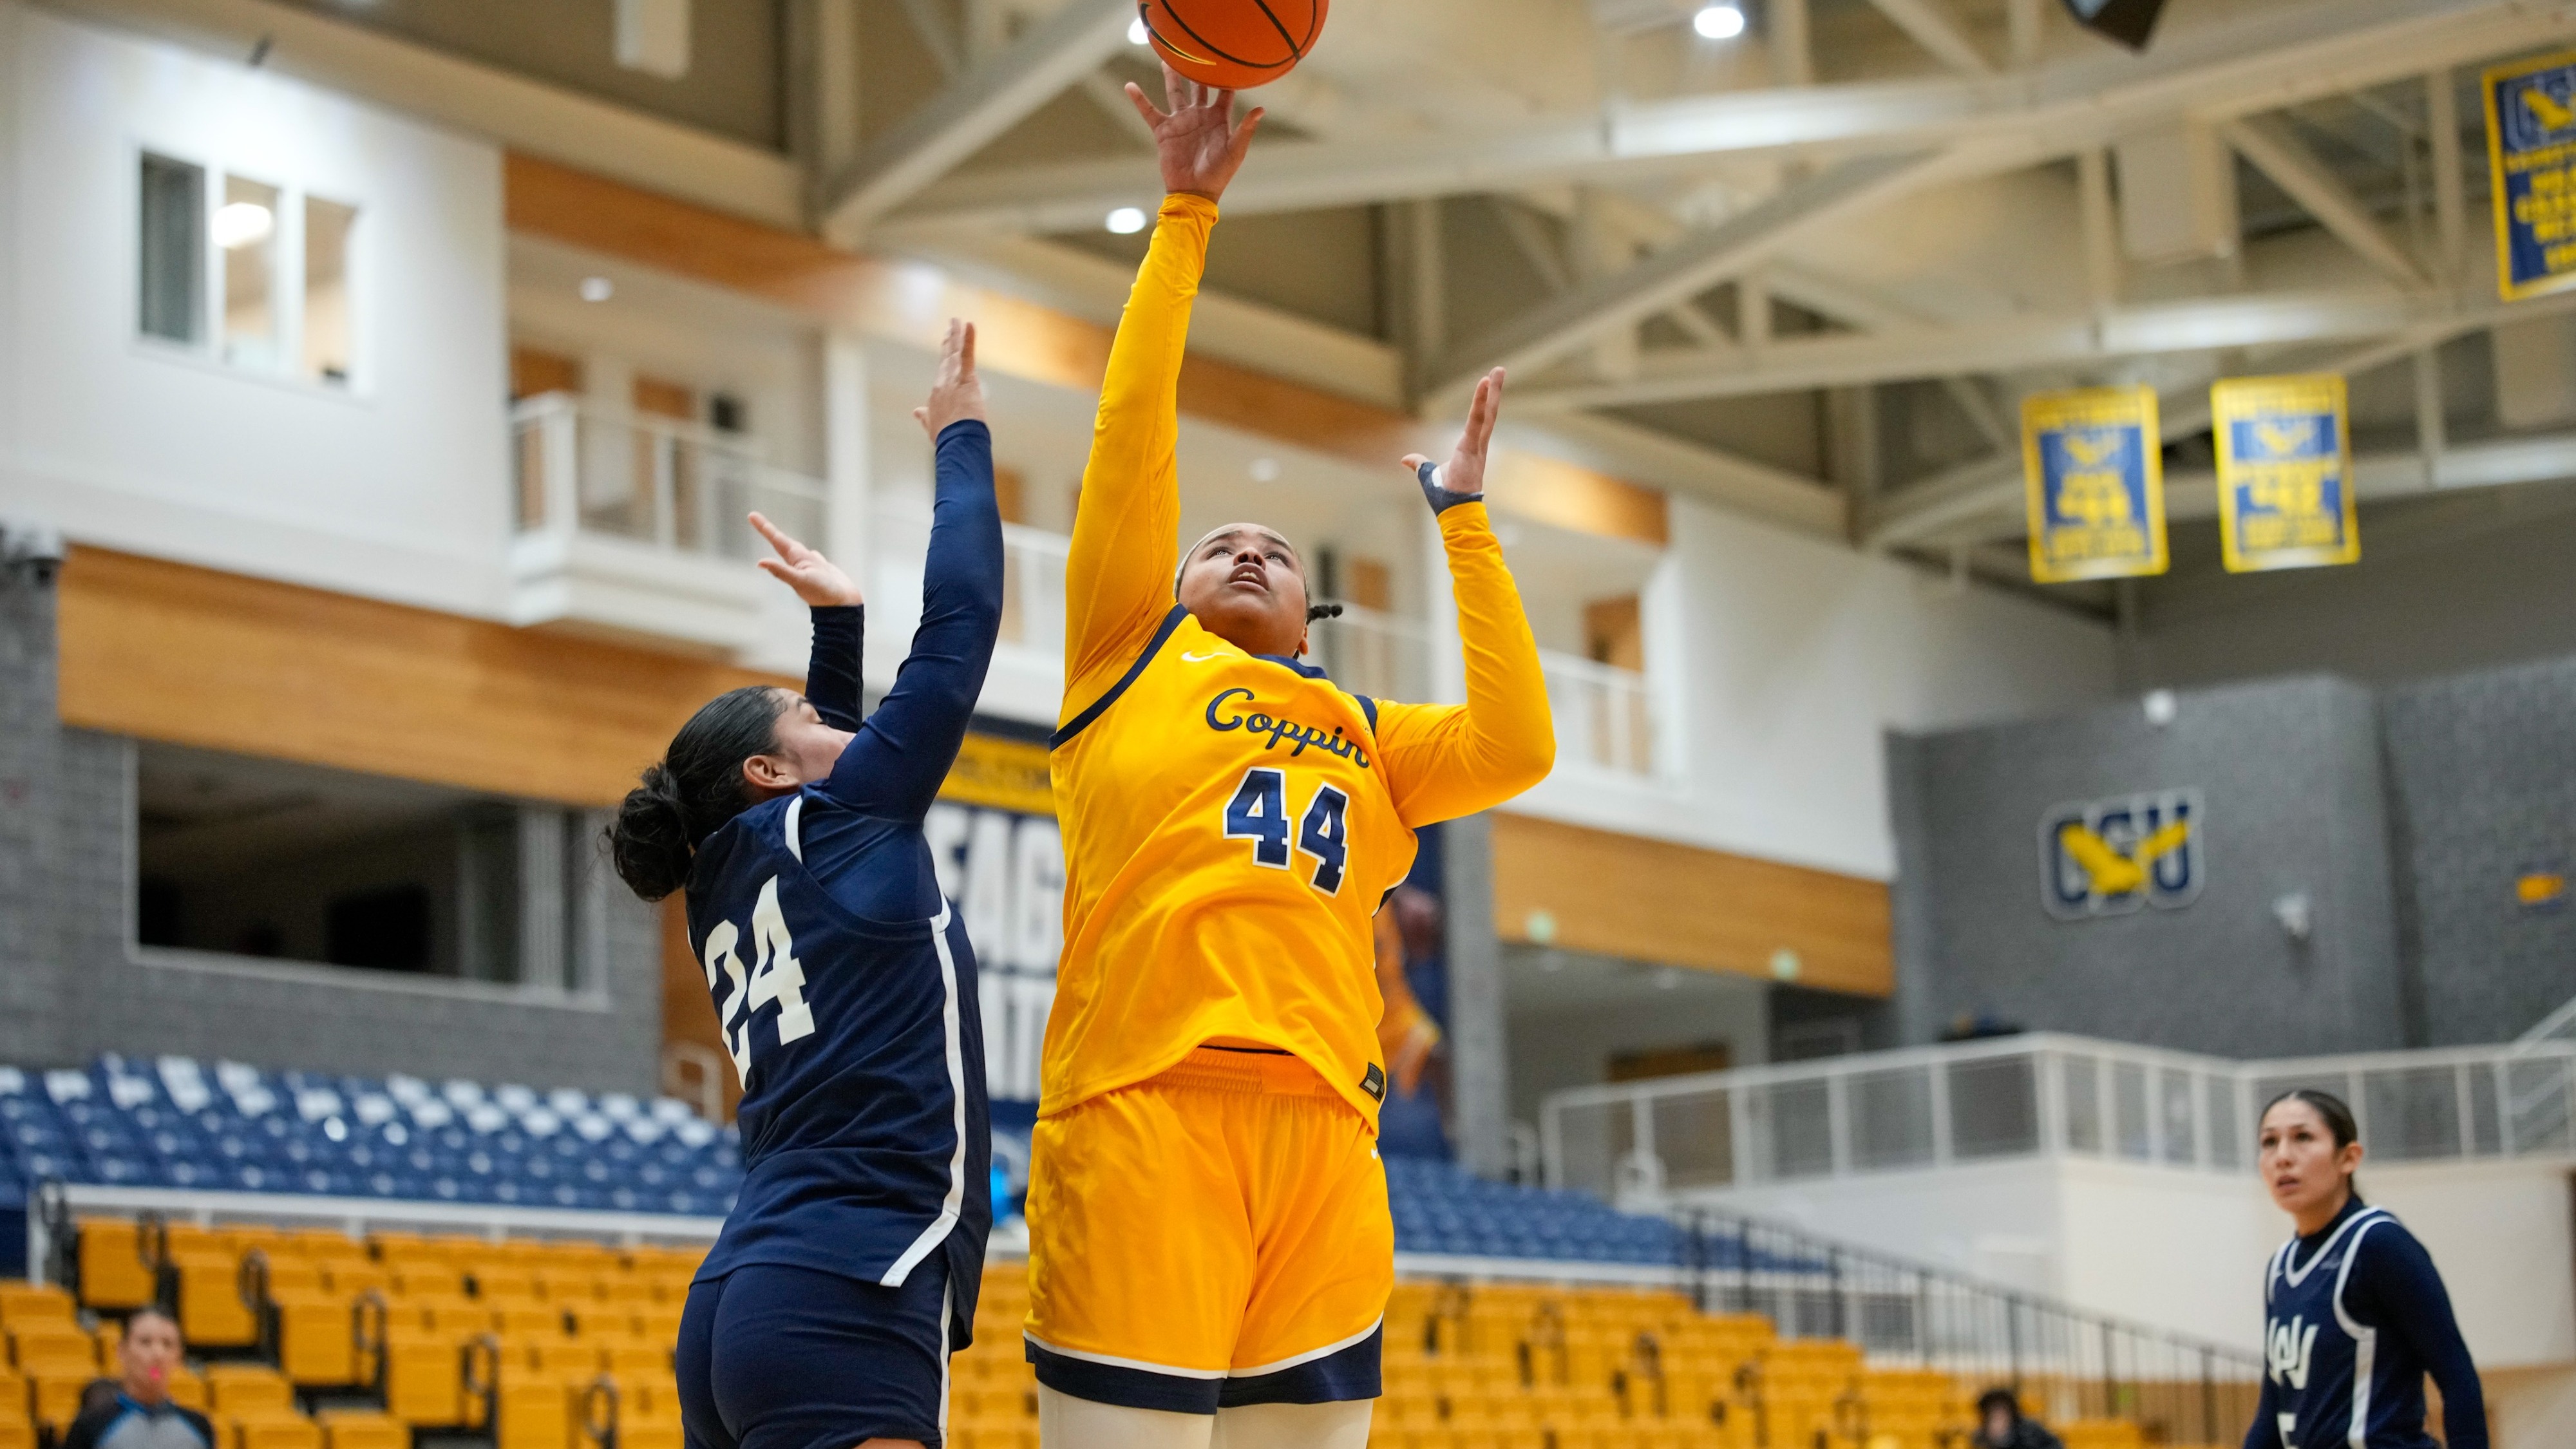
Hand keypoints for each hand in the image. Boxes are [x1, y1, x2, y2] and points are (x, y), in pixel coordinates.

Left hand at [752, 511, 862, 606]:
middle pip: (782, 542)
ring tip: (777, 535)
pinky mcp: (824, 571)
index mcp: (794, 562)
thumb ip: (781, 571)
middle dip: (770, 531)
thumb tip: (759, 563)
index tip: (751, 515)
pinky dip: (810, 554)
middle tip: (755, 518)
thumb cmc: (822, 594)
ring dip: (787, 542)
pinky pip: (814, 558)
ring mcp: (812, 567)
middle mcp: (800, 563)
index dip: (764, 527)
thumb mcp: (800, 581)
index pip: (776, 540)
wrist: (842, 606)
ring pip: (797, 550)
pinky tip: (810, 553)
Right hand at [913, 318, 985, 437]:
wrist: (956, 441)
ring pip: (955, 352)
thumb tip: (916, 411)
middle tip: (952, 323)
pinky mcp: (966, 378)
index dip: (946, 353)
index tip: (947, 341)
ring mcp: (953, 379)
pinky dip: (968, 339)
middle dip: (950, 338)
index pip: (943, 369)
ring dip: (957, 334)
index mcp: (938, 392)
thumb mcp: (933, 425)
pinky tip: (969, 324)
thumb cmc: (947, 437)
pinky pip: (967, 354)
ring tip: (957, 320)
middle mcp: (943, 382)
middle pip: (947, 356)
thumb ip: (926, 416)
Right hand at [1125, 62, 1263, 201]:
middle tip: (1194, 49)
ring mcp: (1181, 122)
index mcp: (1218, 119)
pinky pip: (1149, 112)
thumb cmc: (1219, 174)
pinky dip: (1139, 99)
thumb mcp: (1235, 151)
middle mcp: (1199, 116)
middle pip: (1198, 87)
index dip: (1227, 77)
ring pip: (1175, 93)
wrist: (1194, 191)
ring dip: (1171, 76)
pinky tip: (1129, 86)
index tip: (1227, 59)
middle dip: (1197, 70)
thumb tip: (1261, 109)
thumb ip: (1246, 130)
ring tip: (1166, 58)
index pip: (1224, 92)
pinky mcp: (1164, 131)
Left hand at [1404, 368, 1505, 507]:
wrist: (1455, 510)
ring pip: (1487, 413)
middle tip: (1499, 370)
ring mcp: (1477, 445)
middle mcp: (1478, 444)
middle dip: (1494, 391)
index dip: (1484, 403)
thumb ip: (1421, 464)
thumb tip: (1406, 459)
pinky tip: (1485, 384)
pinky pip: (1477, 420)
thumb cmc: (1447, 495)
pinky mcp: (1472, 447)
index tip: (1488, 387)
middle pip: (1488, 412)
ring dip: (1492, 391)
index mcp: (1471, 448)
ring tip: (1497, 371)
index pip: (1480, 420)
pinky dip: (1481, 402)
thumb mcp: (1430, 474)